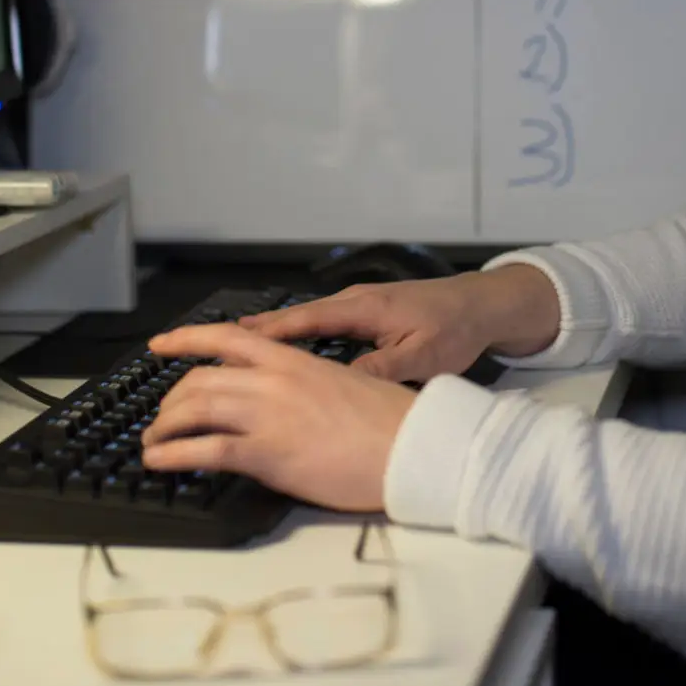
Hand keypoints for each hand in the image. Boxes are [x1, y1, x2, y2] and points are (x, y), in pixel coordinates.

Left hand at [139, 323, 415, 512]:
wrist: (413, 446)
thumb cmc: (390, 423)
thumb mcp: (342, 385)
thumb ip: (302, 387)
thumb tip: (281, 403)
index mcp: (293, 360)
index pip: (225, 337)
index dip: (185, 339)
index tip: (159, 345)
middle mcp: (273, 380)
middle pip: (199, 379)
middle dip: (170, 401)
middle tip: (162, 419)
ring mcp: (268, 414)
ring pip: (192, 409)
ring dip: (162, 428)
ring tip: (152, 445)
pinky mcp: (268, 452)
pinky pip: (204, 449)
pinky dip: (172, 455)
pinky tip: (160, 463)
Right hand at [237, 265, 561, 384]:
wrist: (484, 304)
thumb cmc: (455, 327)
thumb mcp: (421, 356)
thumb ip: (382, 368)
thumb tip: (343, 384)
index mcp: (362, 308)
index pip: (300, 321)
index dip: (260, 334)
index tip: (221, 343)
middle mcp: (353, 301)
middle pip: (290, 319)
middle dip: (248, 332)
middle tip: (201, 342)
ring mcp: (357, 305)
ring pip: (302, 322)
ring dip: (269, 335)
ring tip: (227, 350)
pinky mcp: (365, 313)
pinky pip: (319, 324)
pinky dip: (293, 336)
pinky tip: (281, 352)